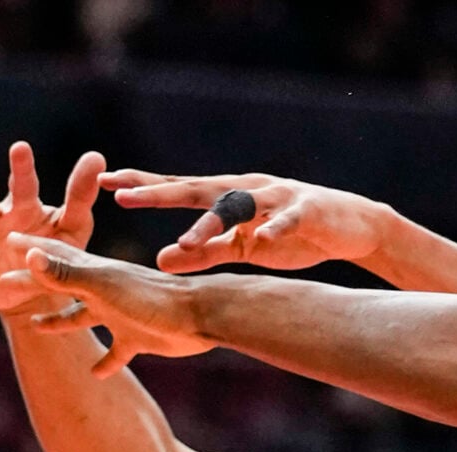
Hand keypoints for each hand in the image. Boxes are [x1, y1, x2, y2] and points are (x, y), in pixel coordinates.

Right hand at [5, 238, 218, 374]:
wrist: (199, 316)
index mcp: (94, 273)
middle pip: (61, 287)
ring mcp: (120, 314)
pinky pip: (116, 352)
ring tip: (36, 327)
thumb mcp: (104, 286)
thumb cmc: (153, 298)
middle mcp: (104, 291)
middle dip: (33, 285)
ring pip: (83, 318)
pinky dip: (105, 362)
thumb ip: (67, 274)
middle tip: (3, 284)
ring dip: (60, 322)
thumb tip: (29, 256)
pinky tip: (95, 373)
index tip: (5, 240)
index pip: (53, 257)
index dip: (29, 250)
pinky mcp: (137, 338)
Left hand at [100, 169, 387, 275]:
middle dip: (160, 192)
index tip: (106, 185)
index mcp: (227, 197)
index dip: (143, 186)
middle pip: (196, 189)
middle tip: (125, 196)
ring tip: (186, 240)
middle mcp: (245, 190)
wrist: (351, 224)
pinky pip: (287, 222)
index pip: (177, 188)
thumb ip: (204, 252)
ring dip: (212, 222)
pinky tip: (263, 240)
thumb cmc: (290, 235)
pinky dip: (275, 230)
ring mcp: (276, 198)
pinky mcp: (308, 212)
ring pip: (238, 208)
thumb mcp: (243, 246)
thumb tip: (159, 261)